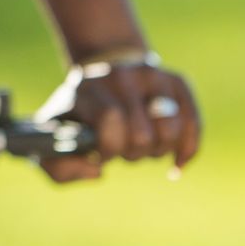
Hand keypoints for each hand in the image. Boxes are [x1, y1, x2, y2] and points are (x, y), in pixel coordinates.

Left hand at [41, 60, 201, 182]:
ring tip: (142, 146)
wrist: (97, 76)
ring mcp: (150, 75)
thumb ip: (59, 168)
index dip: (109, 148)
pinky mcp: (175, 81)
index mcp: (84, 89)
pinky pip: (193, 122)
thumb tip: (97, 170)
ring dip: (158, 151)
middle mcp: (119, 75)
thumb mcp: (51, 140)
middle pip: (142, 133)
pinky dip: (187, 149)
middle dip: (132, 153)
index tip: (101, 154)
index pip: (111, 120)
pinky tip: (176, 163)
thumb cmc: (75, 119)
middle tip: (122, 149)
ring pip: (170, 129)